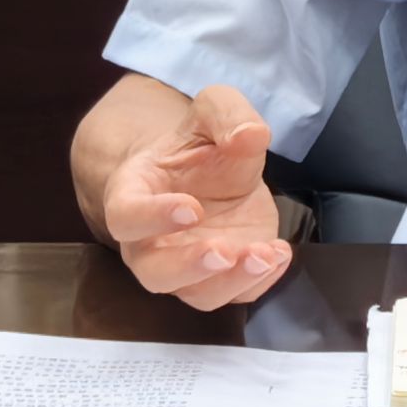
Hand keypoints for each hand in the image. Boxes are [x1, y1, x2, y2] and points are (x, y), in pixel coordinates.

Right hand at [101, 85, 291, 310]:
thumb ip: (227, 114)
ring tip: (265, 255)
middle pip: (155, 273)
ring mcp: (186, 266)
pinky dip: (259, 283)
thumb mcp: (214, 111)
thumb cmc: (199, 145)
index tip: (191, 208)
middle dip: (188, 268)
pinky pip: (234, 295)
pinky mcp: (222, 276)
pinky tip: (279, 254)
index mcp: (133, 195)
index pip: (127, 217)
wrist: (212, 170)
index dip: (153, 218)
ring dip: (231, 281)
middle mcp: (150, 242)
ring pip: (196, 294)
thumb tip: (249, 134)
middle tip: (224, 252)